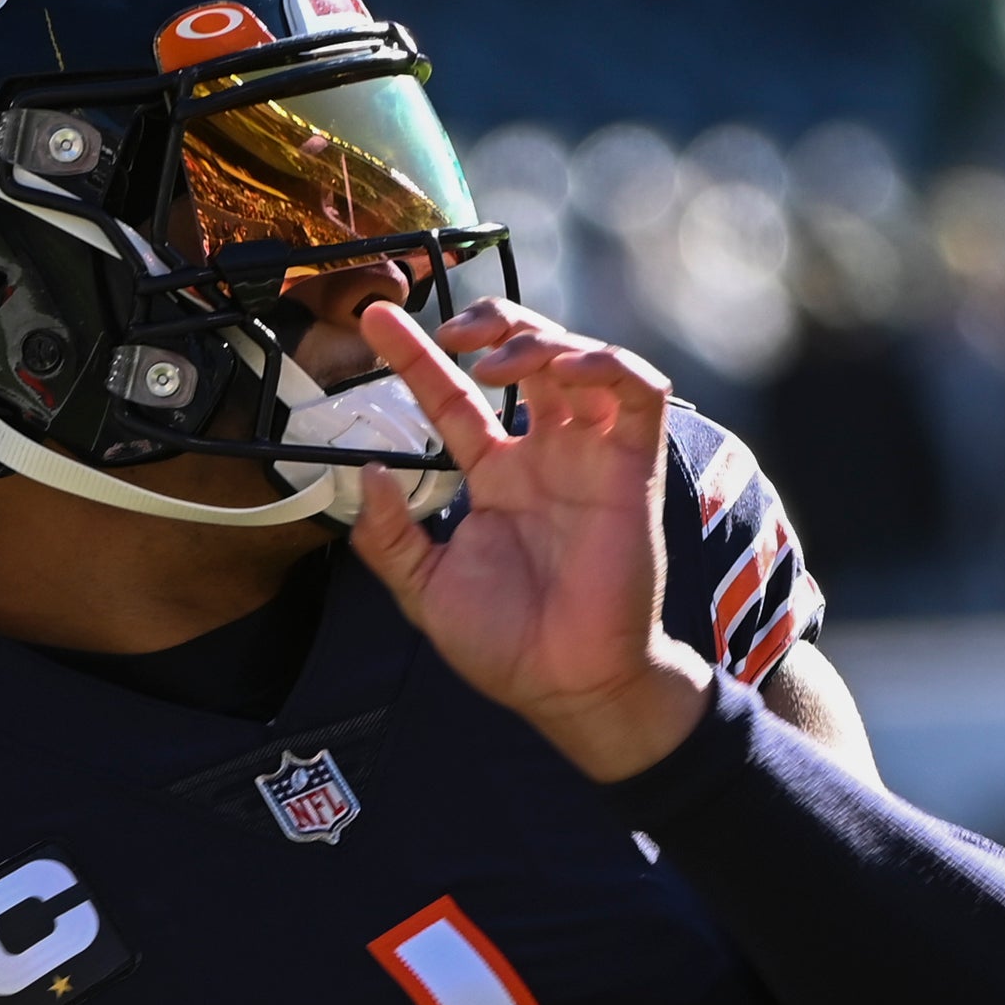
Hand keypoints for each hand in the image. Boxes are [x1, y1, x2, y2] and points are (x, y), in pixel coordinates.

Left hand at [348, 299, 711, 781]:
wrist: (566, 684)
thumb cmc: (505, 644)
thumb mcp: (423, 588)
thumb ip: (386, 535)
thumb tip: (366, 472)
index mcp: (496, 476)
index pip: (453, 397)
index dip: (416, 356)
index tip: (376, 320)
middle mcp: (545, 455)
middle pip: (526, 355)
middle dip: (494, 324)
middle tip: (451, 333)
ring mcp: (591, 457)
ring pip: (579, 358)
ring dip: (539, 339)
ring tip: (496, 362)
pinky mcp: (634, 468)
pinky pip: (639, 392)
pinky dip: (607, 363)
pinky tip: (565, 370)